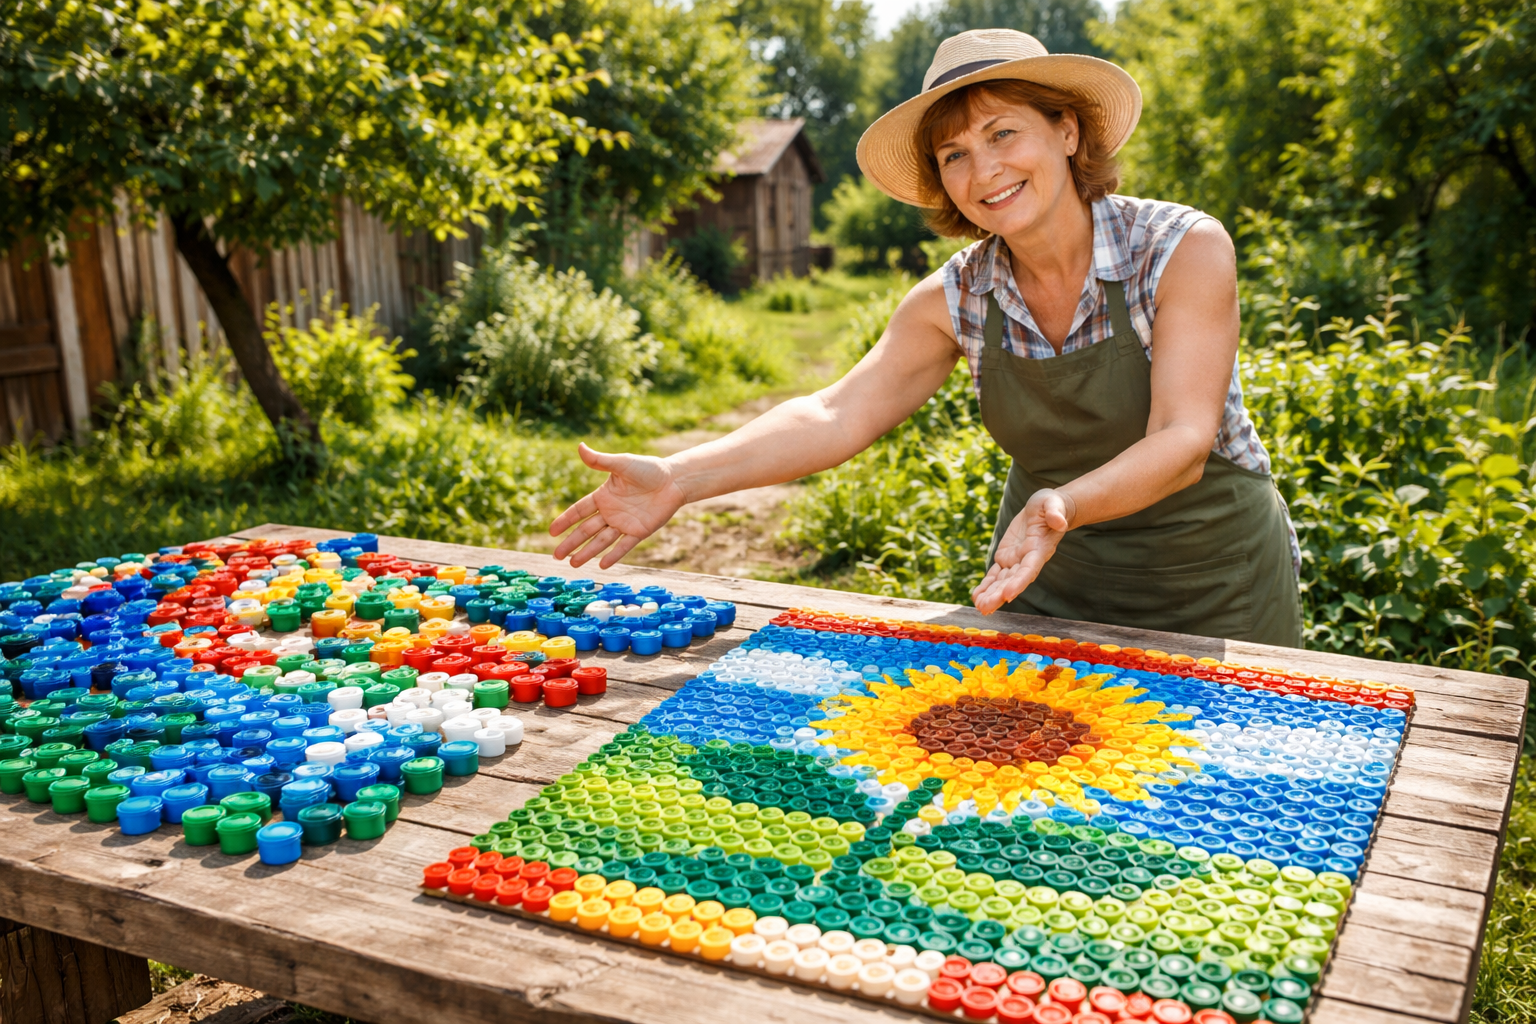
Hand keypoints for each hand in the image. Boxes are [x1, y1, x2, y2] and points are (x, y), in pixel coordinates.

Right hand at [549, 444, 687, 568]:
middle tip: (556, 556)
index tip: (552, 532)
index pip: (579, 511)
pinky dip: (613, 555)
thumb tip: (580, 446)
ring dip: (587, 552)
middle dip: (571, 543)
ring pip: (601, 541)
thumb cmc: (648, 469)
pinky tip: (602, 565)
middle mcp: (611, 512)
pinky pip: (624, 545)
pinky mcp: (639, 531)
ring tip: (573, 564)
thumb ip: (600, 461)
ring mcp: (624, 523)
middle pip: (586, 530)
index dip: (565, 521)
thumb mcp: (622, 464)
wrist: (674, 480)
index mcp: (603, 496)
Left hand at [971, 488, 1074, 614]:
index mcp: (1039, 550)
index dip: (1018, 583)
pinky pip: (995, 574)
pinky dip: (986, 585)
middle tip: (985, 609)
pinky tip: (977, 597)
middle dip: (999, 595)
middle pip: (1013, 581)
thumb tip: (1059, 521)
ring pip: (1002, 581)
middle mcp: (1027, 560)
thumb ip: (1055, 513)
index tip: (1008, 595)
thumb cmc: (1052, 505)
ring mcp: (1016, 560)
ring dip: (990, 595)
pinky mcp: (1006, 557)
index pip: (1029, 570)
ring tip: (979, 608)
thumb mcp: (1054, 503)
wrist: (1045, 509)